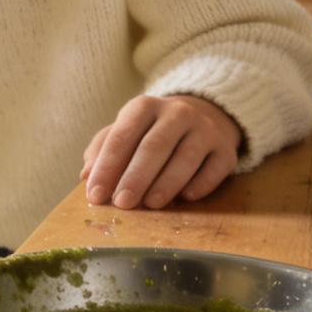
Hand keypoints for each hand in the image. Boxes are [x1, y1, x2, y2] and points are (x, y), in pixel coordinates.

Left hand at [80, 95, 240, 209]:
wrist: (204, 116)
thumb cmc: (152, 131)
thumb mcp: (125, 131)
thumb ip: (102, 150)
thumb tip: (86, 176)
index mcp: (144, 107)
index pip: (122, 136)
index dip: (107, 167)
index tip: (96, 195)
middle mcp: (177, 113)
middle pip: (154, 146)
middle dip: (136, 177)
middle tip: (123, 203)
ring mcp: (204, 130)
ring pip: (185, 157)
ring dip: (166, 183)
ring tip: (151, 204)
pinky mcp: (226, 149)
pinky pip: (214, 168)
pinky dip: (200, 184)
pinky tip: (186, 198)